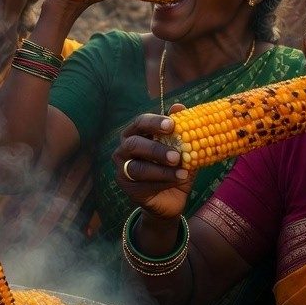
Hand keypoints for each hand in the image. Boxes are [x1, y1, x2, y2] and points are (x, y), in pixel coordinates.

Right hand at [112, 105, 193, 219]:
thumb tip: (178, 106)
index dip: (154, 122)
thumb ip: (180, 128)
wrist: (173, 198)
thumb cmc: (175, 167)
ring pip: (137, 168)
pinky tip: (177, 181)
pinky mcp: (126, 187)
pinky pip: (142, 184)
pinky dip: (162, 182)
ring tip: (183, 172)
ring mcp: (122, 169)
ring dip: (161, 170)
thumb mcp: (183, 149)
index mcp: (136, 134)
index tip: (172, 125)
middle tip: (176, 155)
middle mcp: (124, 149)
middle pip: (133, 144)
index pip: (140, 123)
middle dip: (156, 149)